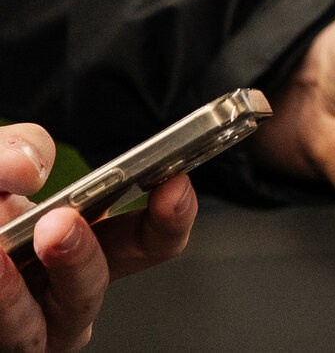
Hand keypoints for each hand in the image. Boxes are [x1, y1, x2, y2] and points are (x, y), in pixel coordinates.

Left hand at [0, 122, 193, 351]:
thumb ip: (12, 147)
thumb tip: (29, 167)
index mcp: (75, 241)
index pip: (146, 239)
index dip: (169, 217)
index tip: (172, 183)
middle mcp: (53, 291)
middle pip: (93, 288)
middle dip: (84, 257)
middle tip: (60, 224)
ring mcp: (21, 328)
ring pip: (42, 326)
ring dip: (21, 292)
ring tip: (4, 249)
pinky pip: (8, 338)